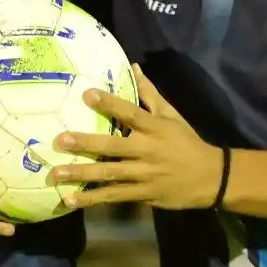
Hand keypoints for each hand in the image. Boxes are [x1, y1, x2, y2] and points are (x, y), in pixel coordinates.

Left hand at [49, 66, 223, 210]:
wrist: (210, 178)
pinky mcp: (142, 195)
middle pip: (113, 147)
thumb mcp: (171, 115)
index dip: (109, 103)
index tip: (86, 94)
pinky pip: (114, 196)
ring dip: (81, 175)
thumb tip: (133, 67)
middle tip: (60, 140)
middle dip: (85, 144)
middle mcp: (147, 151)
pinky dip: (92, 199)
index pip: (130, 113)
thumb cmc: (186, 142)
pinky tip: (70, 200)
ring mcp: (143, 176)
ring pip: (109, 174)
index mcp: (155, 128)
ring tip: (56, 174)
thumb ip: (149, 94)